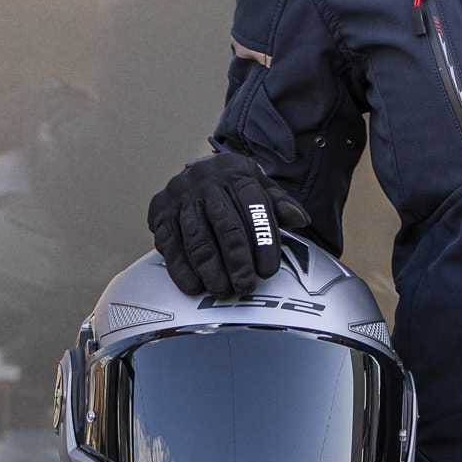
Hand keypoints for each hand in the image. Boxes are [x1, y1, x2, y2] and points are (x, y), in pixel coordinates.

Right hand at [146, 152, 308, 298]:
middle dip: (237, 261)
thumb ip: (280, 205)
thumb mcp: (259, 187)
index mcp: (236, 173)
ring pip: (198, 238)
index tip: (268, 270)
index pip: (254, 206)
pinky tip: (194, 286)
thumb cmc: (233, 186)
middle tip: (245, 286)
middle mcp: (206, 182)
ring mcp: (180, 197)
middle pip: (226, 225)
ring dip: (211, 270)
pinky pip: (170, 245)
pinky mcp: (160, 213)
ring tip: (223, 290)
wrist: (195, 171)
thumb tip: (301, 220)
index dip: (263, 240)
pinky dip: (182, 269)